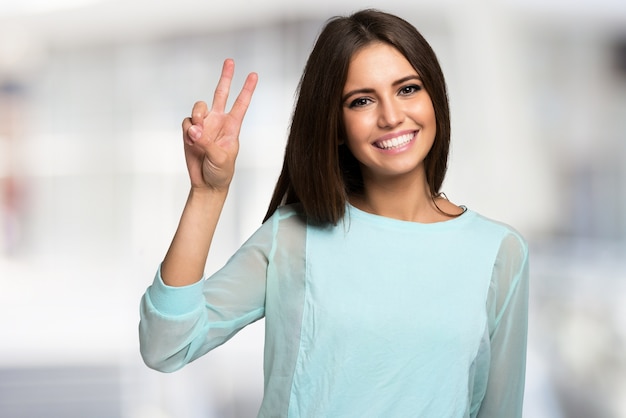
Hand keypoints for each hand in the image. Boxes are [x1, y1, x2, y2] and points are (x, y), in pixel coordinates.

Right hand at [181, 59, 257, 191]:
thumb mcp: (221, 158)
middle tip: (230, 61)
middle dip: (226, 77)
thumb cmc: (221, 172)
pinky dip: (187, 129)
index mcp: (232, 127)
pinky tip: (191, 140)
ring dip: (197, 115)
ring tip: (198, 132)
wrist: (207, 184)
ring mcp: (204, 126)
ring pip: (198, 107)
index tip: (254, 74)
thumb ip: (207, 142)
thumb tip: (194, 129)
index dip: (247, 89)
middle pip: (221, 94)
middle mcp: (218, 122)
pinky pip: (186, 122)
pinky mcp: (189, 132)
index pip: (241, 104)